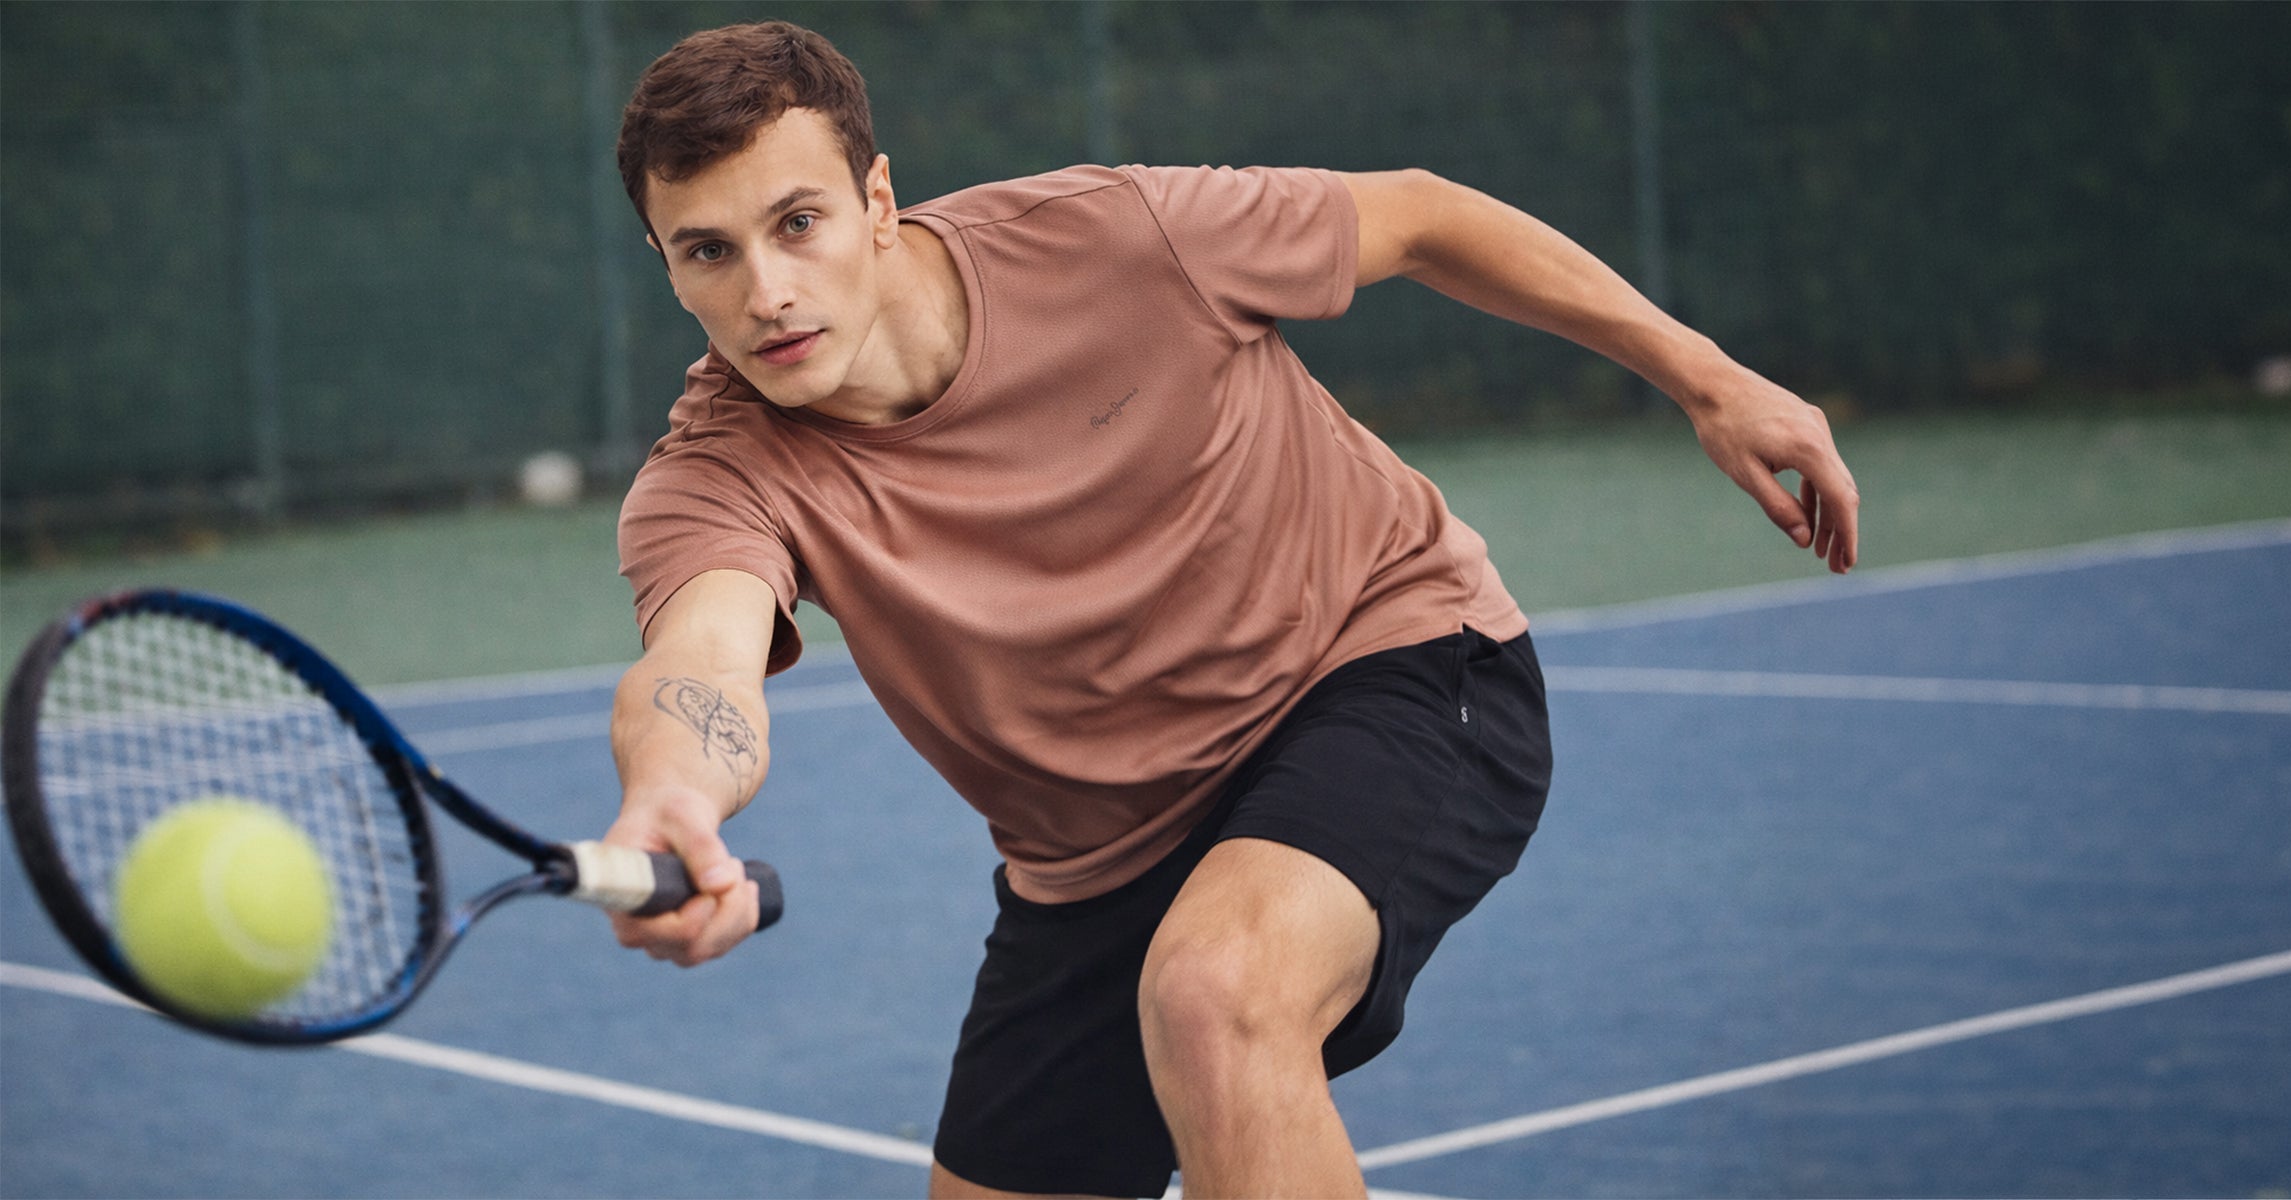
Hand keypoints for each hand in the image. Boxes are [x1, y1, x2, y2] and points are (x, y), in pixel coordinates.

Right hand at [599, 788, 758, 967]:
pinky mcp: (687, 941)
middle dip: (726, 908)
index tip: (709, 892)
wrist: (671, 821)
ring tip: (734, 865)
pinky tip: (744, 887)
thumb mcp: (682, 816)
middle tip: (733, 861)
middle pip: (689, 949)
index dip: (688, 922)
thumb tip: (721, 885)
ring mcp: (662, 941)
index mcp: (619, 897)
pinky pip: (725, 943)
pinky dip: (744, 916)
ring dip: (737, 909)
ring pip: (710, 948)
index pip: (648, 934)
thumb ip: (700, 846)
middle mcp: (636, 930)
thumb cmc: (667, 813)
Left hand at [1687, 366, 1859, 573]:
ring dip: (1828, 513)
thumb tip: (1804, 540)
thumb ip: (1777, 507)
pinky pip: (1820, 464)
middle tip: (1835, 567)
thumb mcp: (1745, 474)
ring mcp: (1816, 426)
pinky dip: (1816, 491)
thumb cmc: (1722, 429)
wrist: (1712, 383)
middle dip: (1840, 530)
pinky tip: (1808, 516)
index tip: (1847, 562)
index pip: (1841, 499)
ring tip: (1820, 549)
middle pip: (1842, 491)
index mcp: (1808, 448)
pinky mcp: (1807, 423)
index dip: (1847, 535)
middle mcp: (1820, 434)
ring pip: (1832, 478)